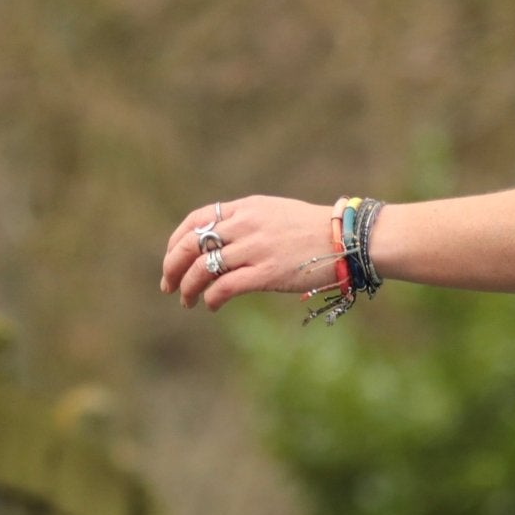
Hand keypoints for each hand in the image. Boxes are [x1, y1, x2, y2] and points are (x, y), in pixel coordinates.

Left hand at [159, 195, 339, 311]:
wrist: (347, 238)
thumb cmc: (316, 231)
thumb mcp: (277, 215)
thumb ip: (249, 224)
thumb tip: (227, 244)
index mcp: (245, 208)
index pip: (196, 220)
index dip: (176, 241)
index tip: (172, 259)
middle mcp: (245, 225)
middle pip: (191, 244)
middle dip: (172, 266)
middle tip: (167, 285)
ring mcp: (255, 249)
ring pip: (203, 268)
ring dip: (188, 287)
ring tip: (187, 301)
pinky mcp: (267, 273)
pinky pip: (226, 286)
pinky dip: (212, 298)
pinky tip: (211, 306)